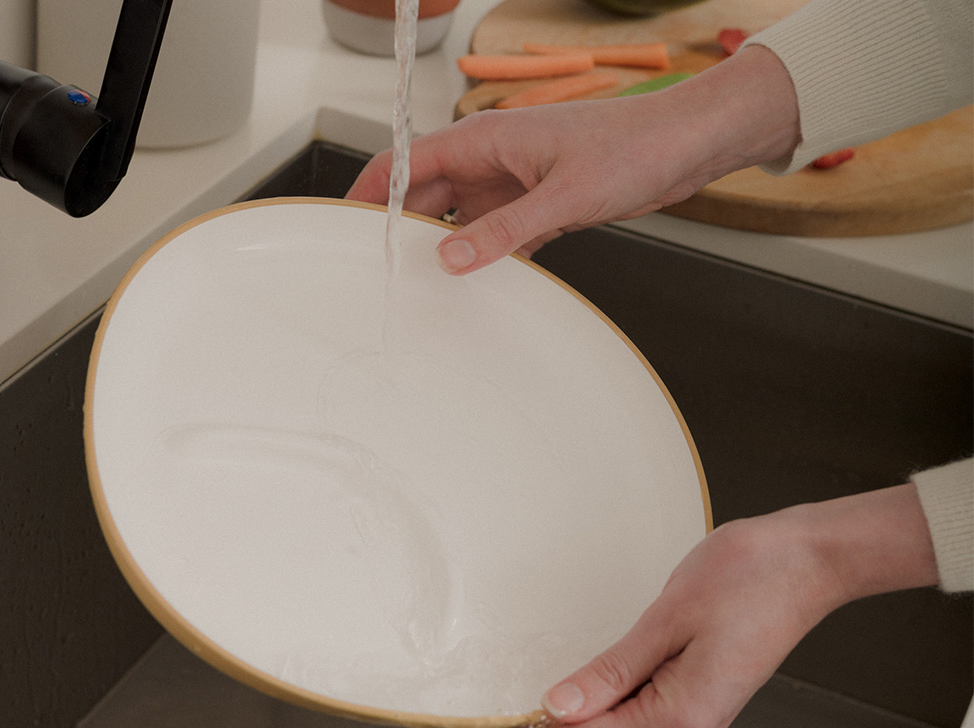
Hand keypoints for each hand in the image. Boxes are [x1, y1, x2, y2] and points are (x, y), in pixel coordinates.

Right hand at [347, 45, 799, 273]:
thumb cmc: (631, 146)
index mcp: (484, 139)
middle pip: (426, 197)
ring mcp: (513, 183)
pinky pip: (495, 236)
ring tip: (423, 287)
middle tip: (381, 272)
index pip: (406, 165)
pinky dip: (485, 259)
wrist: (684, 146)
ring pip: (460, 220)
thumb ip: (504, 229)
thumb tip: (451, 258)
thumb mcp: (562, 196)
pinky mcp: (538, 205)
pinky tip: (480, 286)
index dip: (371, 196)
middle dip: (403, 231)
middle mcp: (491, 160)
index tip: (345, 227)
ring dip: (445, 250)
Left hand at [474, 484, 937, 727]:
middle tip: (488, 716)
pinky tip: (575, 693)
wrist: (806, 560)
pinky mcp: (696, 696)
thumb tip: (560, 707)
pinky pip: (635, 713)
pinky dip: (598, 707)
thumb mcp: (668, 619)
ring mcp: (694, 716)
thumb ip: (612, 671)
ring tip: (520, 706)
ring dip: (568, 723)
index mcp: (679, 718)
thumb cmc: (753, 578)